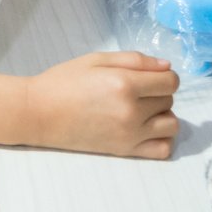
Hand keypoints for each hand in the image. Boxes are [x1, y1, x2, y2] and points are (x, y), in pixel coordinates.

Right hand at [16, 51, 179, 157]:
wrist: (40, 113)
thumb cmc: (64, 81)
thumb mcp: (97, 59)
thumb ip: (135, 60)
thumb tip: (167, 66)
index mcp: (124, 84)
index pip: (170, 81)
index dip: (164, 75)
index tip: (150, 76)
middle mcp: (131, 111)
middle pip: (169, 100)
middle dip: (158, 92)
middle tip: (136, 90)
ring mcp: (130, 135)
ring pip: (172, 125)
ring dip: (163, 115)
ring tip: (143, 110)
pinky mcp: (125, 151)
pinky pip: (163, 150)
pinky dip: (163, 139)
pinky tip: (147, 129)